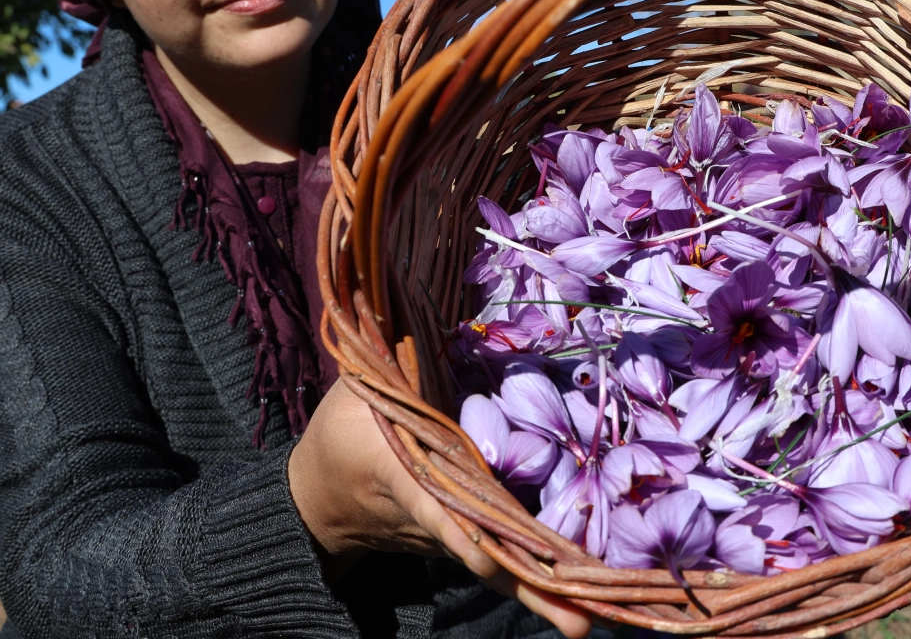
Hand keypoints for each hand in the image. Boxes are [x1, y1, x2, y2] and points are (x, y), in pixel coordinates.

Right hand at [288, 379, 593, 638]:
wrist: (320, 500)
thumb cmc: (340, 434)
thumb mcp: (357, 388)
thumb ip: (394, 357)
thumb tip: (420, 304)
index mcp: (400, 475)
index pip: (432, 506)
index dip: (457, 532)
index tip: (483, 559)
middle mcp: (432, 518)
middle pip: (485, 556)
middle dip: (529, 589)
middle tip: (579, 625)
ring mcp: (450, 539)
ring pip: (501, 570)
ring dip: (545, 598)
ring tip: (590, 627)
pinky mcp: (465, 544)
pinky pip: (507, 566)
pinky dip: (542, 586)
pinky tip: (585, 609)